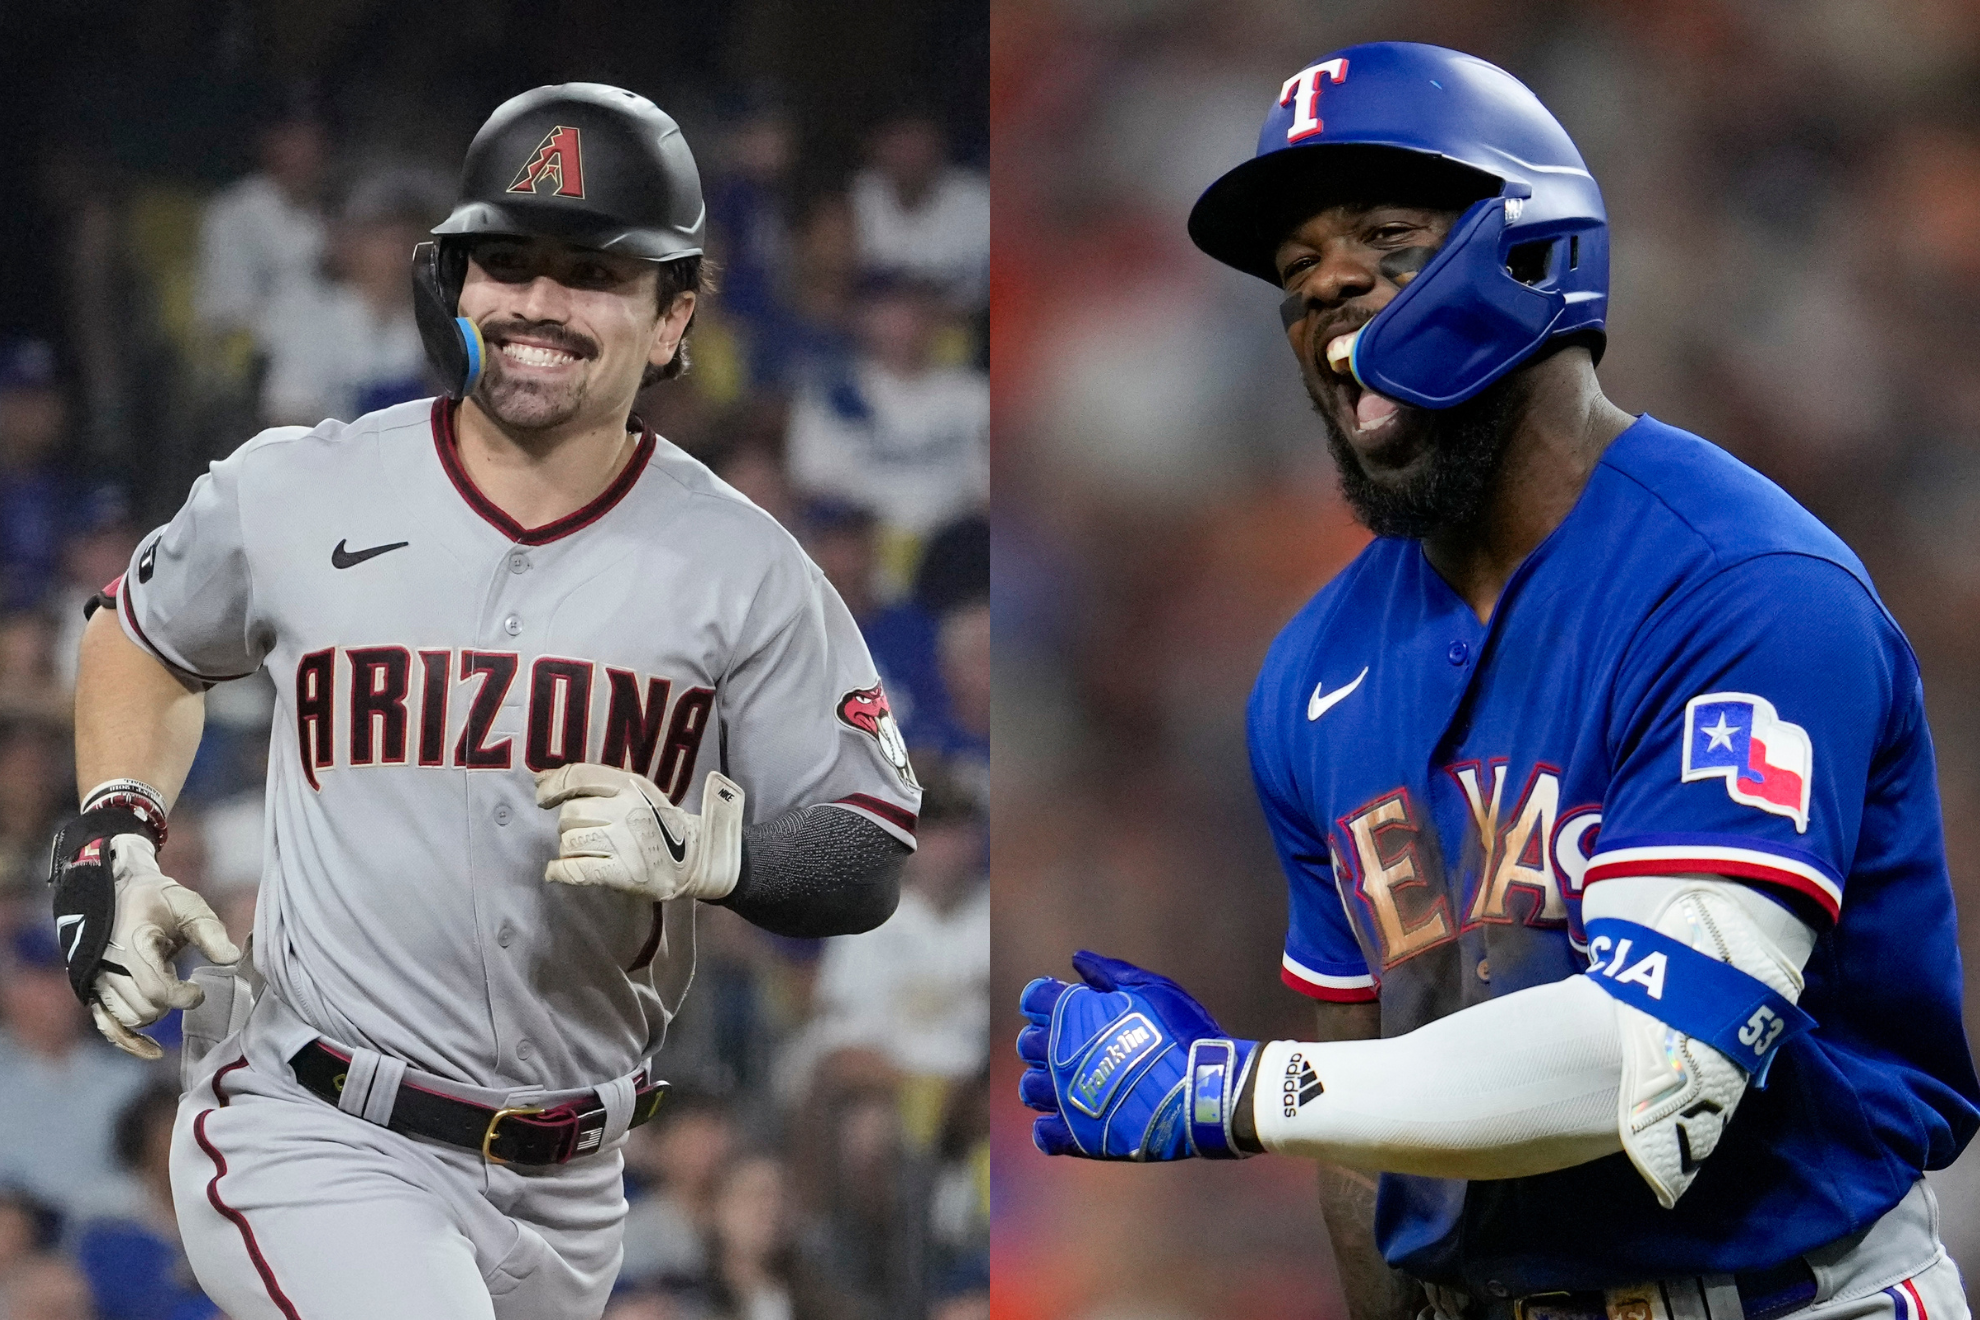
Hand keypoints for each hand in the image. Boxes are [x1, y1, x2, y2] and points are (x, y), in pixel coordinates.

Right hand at [93, 836, 239, 1059]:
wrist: (117, 890)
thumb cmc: (157, 898)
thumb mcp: (188, 905)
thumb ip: (209, 932)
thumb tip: (231, 958)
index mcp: (132, 945)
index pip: (157, 990)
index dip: (183, 997)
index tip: (199, 990)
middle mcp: (109, 967)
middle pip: (144, 1008)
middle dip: (170, 1003)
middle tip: (185, 986)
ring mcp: (98, 981)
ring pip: (130, 1018)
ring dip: (154, 1012)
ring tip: (167, 989)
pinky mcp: (96, 991)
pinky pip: (108, 1026)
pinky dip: (128, 1041)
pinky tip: (153, 1051)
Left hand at [534, 765, 744, 902]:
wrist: (694, 858)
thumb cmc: (657, 822)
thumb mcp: (634, 790)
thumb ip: (592, 781)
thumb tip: (540, 780)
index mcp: (629, 785)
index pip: (579, 777)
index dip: (553, 787)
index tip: (543, 798)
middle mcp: (625, 810)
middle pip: (570, 814)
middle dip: (569, 825)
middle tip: (586, 832)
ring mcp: (624, 843)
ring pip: (569, 842)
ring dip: (569, 848)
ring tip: (586, 851)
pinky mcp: (622, 873)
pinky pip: (575, 870)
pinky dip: (559, 872)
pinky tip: (557, 872)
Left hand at [1016, 950, 1257, 1160]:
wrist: (1205, 1090)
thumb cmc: (1182, 1032)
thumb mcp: (1151, 988)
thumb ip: (1109, 972)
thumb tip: (1078, 959)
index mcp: (1072, 1013)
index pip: (1034, 999)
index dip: (1048, 1000)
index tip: (1065, 1007)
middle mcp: (1058, 1053)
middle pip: (1026, 1044)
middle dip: (1045, 1042)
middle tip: (1074, 1048)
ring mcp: (1063, 1097)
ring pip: (1030, 1089)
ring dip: (1046, 1084)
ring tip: (1073, 1086)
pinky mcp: (1076, 1136)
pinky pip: (1044, 1135)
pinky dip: (1053, 1129)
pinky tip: (1073, 1122)